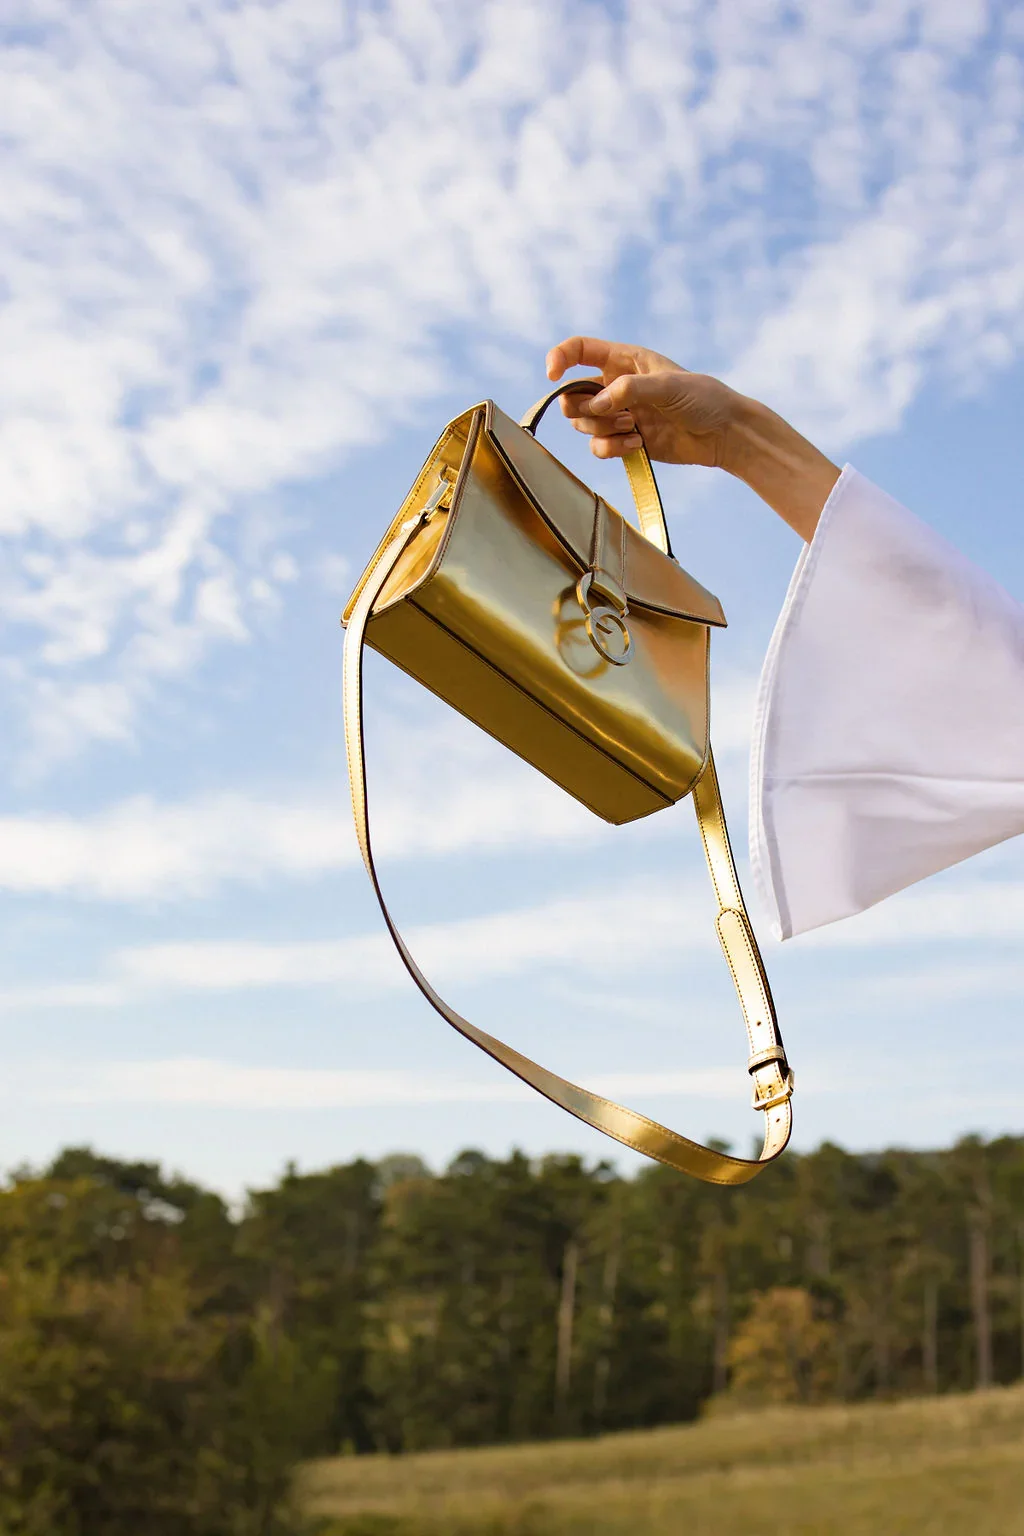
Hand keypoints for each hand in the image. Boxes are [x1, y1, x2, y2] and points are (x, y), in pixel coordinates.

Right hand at [545, 335, 839, 540]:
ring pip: (583, 424)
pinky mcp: (624, 440)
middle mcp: (616, 385)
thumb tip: (597, 404)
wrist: (723, 434)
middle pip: (573, 396)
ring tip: (634, 428)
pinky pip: (598, 447)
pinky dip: (612, 449)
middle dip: (584, 409)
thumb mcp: (668, 386)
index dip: (560, 359)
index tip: (552, 376)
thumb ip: (630, 390)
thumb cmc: (702, 399)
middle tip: (611, 414)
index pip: (579, 350)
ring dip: (603, 430)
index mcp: (624, 360)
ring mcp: (619, 414)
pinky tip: (638, 445)